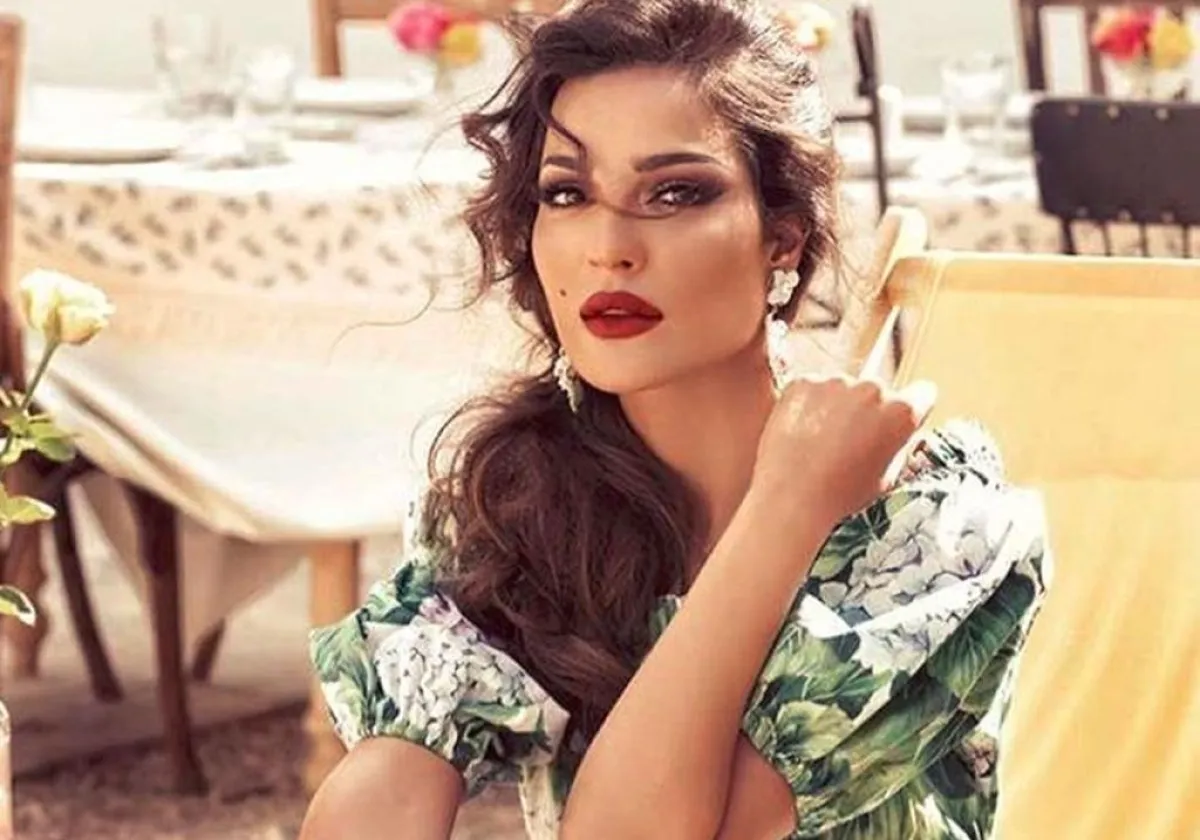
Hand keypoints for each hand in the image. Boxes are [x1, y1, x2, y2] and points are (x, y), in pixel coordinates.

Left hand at [750, 375, 937, 529]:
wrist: (792, 494)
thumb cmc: (840, 493)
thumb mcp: (887, 476)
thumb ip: (898, 445)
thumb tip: (897, 432)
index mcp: (901, 413)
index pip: (923, 393)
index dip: (912, 408)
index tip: (898, 418)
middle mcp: (873, 389)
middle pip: (877, 391)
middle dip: (868, 409)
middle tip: (849, 441)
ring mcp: (836, 382)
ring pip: (842, 389)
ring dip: (836, 405)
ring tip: (820, 441)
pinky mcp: (804, 382)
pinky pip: (812, 388)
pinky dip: (808, 404)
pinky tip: (802, 433)